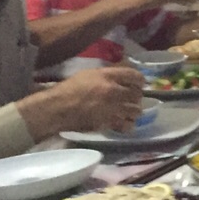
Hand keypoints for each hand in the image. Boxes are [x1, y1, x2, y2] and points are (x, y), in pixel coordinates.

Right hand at [23, 65, 145, 135]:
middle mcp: (114, 91)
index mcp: (108, 76)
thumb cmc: (70, 89)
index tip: (139, 84)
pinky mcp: (109, 122)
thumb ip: (107, 76)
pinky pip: (127, 124)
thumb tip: (121, 79)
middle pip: (137, 94)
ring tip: (128, 111)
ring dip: (134, 110)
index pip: (135, 75)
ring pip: (136, 110)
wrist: (58, 108)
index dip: (140, 80)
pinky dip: (128, 124)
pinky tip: (124, 122)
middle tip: (132, 98)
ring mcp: (113, 108)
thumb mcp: (89, 74)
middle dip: (136, 96)